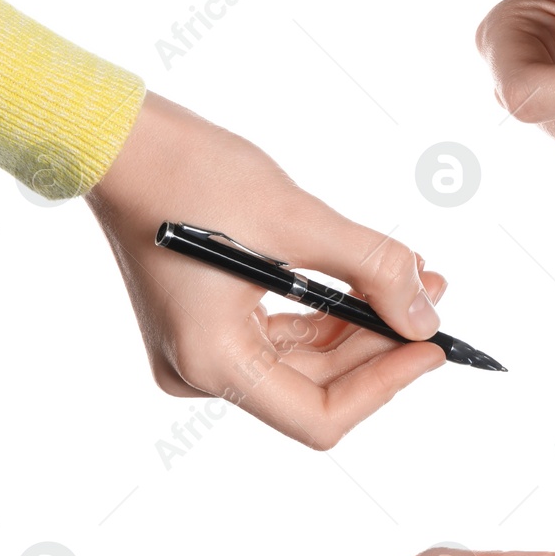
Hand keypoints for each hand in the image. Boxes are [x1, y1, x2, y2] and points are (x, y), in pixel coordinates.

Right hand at [87, 93, 449, 448]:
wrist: (120, 141)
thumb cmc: (192, 174)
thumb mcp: (298, 220)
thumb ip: (373, 270)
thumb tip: (426, 317)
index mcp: (212, 360)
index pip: (322, 414)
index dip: (386, 384)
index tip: (433, 348)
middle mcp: (200, 370)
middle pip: (320, 386)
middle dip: (384, 344)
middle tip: (434, 298)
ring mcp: (201, 351)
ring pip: (309, 361)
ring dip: (364, 324)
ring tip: (416, 279)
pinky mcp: (208, 326)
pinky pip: (286, 336)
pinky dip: (332, 312)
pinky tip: (374, 279)